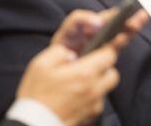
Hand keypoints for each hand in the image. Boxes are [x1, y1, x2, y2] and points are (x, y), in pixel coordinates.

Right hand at [16, 8, 147, 125]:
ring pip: (107, 83)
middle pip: (112, 68)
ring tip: (83, 71)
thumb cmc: (36, 96)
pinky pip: (99, 97)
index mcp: (84, 72)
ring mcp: (95, 103)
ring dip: (100, 75)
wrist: (34, 125)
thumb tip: (72, 53)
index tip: (116, 34)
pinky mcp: (92, 114)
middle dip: (105, 59)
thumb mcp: (40, 65)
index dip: (111, 43)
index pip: (110, 53)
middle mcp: (95, 88)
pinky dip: (92, 91)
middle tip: (100, 50)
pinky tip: (78, 89)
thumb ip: (60, 52)